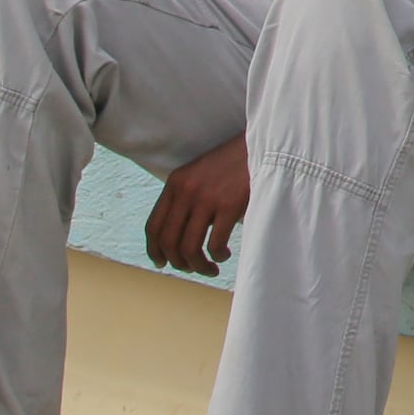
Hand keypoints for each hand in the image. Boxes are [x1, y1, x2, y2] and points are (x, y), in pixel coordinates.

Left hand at [144, 135, 249, 275]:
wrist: (260, 146)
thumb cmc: (231, 165)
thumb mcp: (198, 175)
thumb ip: (184, 199)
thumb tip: (177, 236)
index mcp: (175, 184)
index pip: (153, 226)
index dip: (154, 250)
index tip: (162, 263)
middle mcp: (185, 191)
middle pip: (168, 241)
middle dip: (178, 262)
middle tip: (192, 268)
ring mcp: (206, 198)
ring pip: (189, 248)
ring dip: (198, 266)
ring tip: (210, 268)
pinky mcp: (228, 206)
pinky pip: (214, 245)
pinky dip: (217, 257)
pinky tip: (224, 254)